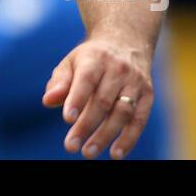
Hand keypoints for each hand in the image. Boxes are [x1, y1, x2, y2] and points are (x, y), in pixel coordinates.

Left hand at [42, 36, 153, 158]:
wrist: (127, 42)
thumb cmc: (91, 59)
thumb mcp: (72, 62)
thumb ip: (59, 82)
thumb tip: (48, 101)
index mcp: (96, 58)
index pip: (87, 79)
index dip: (77, 99)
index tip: (67, 119)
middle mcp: (118, 69)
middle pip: (103, 100)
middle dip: (86, 125)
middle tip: (71, 146)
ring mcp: (135, 82)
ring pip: (122, 112)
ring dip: (106, 135)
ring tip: (89, 152)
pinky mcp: (148, 95)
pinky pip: (139, 120)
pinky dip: (129, 138)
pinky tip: (115, 153)